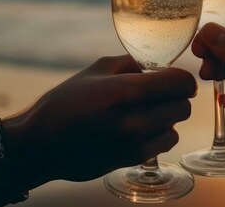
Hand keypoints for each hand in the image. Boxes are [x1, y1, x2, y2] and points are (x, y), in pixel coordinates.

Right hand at [8, 55, 196, 185]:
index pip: (180, 83)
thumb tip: (159, 66)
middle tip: (160, 93)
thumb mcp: (98, 70)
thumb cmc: (66, 101)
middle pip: (183, 106)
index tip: (175, 78)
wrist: (40, 144)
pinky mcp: (132, 160)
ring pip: (176, 127)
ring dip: (168, 118)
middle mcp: (133, 120)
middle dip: (175, 97)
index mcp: (125, 91)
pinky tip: (142, 128)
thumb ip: (133, 64)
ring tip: (148, 111)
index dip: (182, 78)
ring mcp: (134, 144)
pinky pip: (164, 144)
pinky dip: (159, 135)